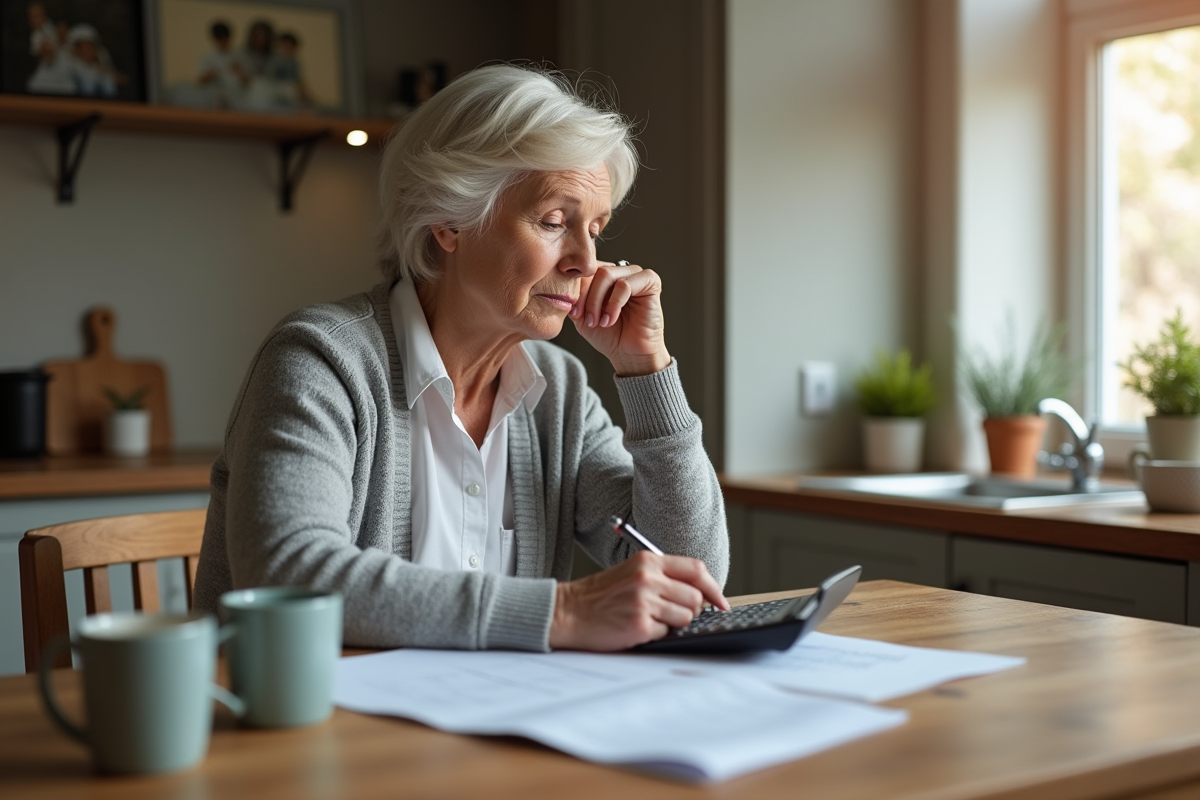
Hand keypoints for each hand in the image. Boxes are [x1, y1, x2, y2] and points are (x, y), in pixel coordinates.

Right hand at [549, 551, 728, 650]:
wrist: (568, 612)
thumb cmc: (601, 596)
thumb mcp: (631, 573)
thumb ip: (663, 577)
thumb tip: (701, 594)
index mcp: (648, 561)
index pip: (696, 569)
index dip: (714, 588)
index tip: (721, 603)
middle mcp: (648, 578)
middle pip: (696, 596)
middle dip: (692, 610)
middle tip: (674, 615)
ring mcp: (644, 602)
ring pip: (686, 617)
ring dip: (674, 624)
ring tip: (652, 620)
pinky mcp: (638, 625)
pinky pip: (667, 634)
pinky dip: (657, 635)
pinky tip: (638, 628)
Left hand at [569, 261, 671, 376]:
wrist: (629, 354)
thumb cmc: (609, 336)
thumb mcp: (582, 315)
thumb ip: (574, 297)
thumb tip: (563, 283)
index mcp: (603, 275)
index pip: (583, 270)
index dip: (575, 290)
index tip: (573, 313)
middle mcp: (619, 270)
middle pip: (593, 270)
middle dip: (586, 297)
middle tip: (586, 320)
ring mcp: (635, 273)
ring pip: (607, 274)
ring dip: (597, 301)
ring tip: (598, 322)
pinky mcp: (650, 281)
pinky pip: (625, 284)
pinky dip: (614, 304)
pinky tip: (611, 319)